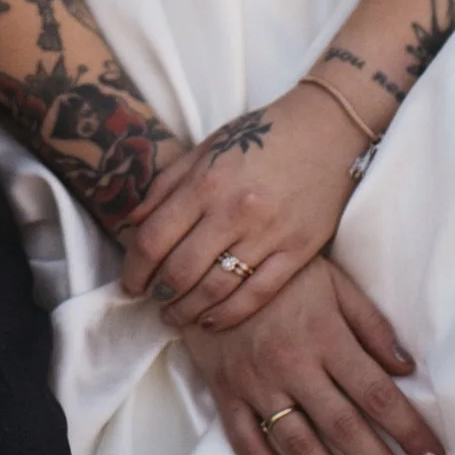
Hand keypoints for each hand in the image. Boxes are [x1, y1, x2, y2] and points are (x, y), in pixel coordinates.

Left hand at [120, 84, 365, 327]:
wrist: (326, 133)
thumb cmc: (259, 137)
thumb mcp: (206, 148)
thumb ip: (167, 185)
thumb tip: (132, 222)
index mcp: (206, 182)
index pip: (154, 239)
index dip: (133, 269)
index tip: (128, 282)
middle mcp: (233, 211)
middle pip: (180, 271)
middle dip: (157, 293)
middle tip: (149, 301)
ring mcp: (267, 235)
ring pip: (215, 290)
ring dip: (187, 310)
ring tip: (174, 316)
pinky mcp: (297, 254)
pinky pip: (256, 296)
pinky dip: (228, 315)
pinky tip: (211, 321)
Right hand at [182, 256, 445, 454]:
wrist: (206, 258)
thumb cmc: (278, 270)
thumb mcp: (331, 280)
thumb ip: (370, 323)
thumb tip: (406, 367)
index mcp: (322, 333)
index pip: (375, 393)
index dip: (409, 430)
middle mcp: (291, 363)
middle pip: (344, 428)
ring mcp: (255, 381)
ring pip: (300, 445)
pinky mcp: (226, 392)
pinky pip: (249, 444)